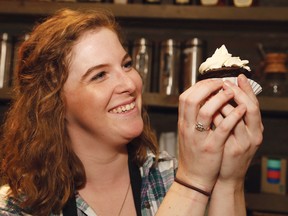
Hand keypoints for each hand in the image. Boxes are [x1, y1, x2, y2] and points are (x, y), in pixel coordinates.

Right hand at [176, 78, 247, 192]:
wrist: (192, 177)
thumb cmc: (192, 154)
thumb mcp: (187, 133)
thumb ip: (191, 117)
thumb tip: (201, 98)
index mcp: (182, 123)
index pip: (185, 97)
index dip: (199, 86)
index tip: (212, 82)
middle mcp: (187, 128)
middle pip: (192, 99)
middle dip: (208, 87)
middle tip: (221, 84)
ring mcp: (198, 138)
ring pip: (206, 111)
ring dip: (220, 98)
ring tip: (231, 93)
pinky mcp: (211, 147)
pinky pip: (222, 128)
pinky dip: (232, 116)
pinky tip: (241, 109)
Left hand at [213, 74, 263, 184]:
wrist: (226, 177)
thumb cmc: (228, 151)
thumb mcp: (236, 134)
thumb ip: (233, 118)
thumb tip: (224, 97)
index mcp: (256, 129)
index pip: (255, 103)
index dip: (247, 89)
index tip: (238, 76)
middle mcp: (255, 135)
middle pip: (250, 107)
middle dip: (237, 92)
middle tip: (225, 82)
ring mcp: (245, 142)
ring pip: (237, 115)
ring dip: (224, 102)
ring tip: (215, 92)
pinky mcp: (234, 149)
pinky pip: (225, 127)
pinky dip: (218, 115)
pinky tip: (209, 109)